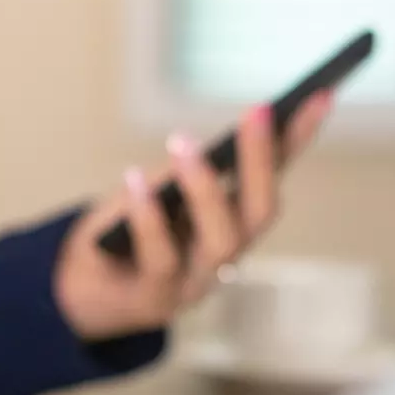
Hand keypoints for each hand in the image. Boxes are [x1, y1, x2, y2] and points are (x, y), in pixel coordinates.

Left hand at [54, 91, 333, 341]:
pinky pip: (161, 259)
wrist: (74, 293)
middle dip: (261, 161)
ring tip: (184, 144)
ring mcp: (196, 282)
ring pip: (222, 241)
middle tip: (258, 112)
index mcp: (231, 223)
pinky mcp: (157, 299)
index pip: (274, 176)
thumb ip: (183, 173)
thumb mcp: (155, 191)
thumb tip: (207, 149)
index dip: (297, 138)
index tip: (320, 95)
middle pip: (259, 213)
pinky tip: (134, 182)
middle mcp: (225, 255)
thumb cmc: (121, 234)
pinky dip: (148, 217)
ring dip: (205, 189)